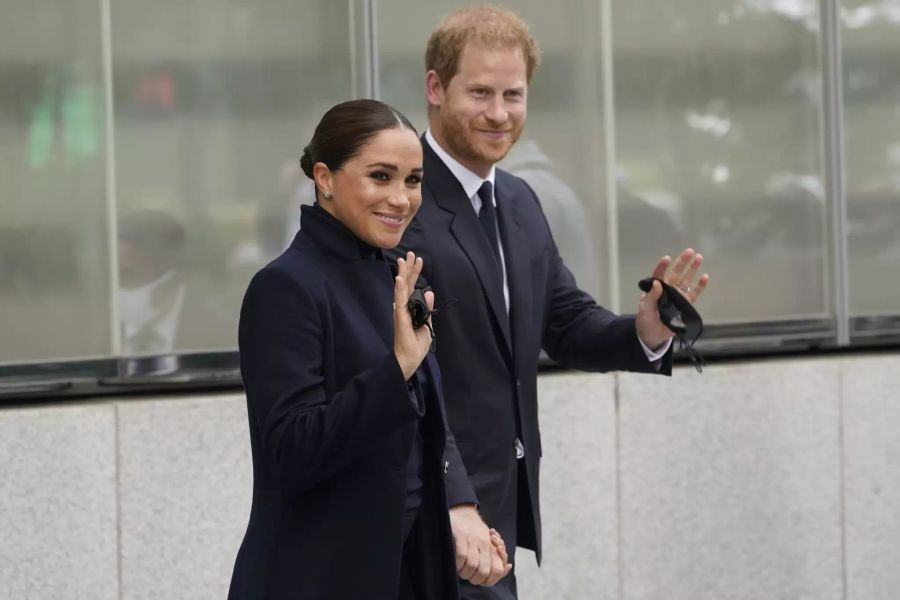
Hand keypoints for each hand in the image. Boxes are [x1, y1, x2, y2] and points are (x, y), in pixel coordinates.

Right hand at [393, 252, 433, 379]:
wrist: (409, 360)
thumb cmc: (416, 345)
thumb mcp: (427, 325)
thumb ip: (427, 309)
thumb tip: (430, 292)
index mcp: (410, 309)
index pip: (412, 288)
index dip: (415, 274)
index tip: (419, 261)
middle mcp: (403, 307)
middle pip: (406, 284)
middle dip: (409, 269)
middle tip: (411, 254)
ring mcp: (400, 311)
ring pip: (402, 289)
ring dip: (403, 274)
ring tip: (404, 260)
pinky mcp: (400, 318)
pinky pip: (399, 301)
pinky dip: (399, 290)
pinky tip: (399, 279)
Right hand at [449, 505, 511, 585]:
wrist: (464, 513)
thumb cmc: (477, 532)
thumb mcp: (491, 543)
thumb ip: (498, 558)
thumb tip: (507, 567)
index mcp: (493, 547)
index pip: (498, 571)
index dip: (490, 580)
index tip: (482, 579)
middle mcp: (485, 544)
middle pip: (484, 571)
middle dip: (475, 579)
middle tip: (470, 576)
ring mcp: (473, 540)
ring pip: (472, 565)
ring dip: (465, 573)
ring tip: (462, 571)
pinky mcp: (461, 537)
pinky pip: (461, 556)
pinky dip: (458, 564)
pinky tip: (457, 563)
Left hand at [636, 247, 709, 348]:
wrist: (653, 335)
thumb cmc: (646, 321)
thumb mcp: (644, 310)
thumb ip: (651, 297)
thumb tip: (657, 283)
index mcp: (655, 289)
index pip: (659, 275)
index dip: (662, 266)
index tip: (666, 258)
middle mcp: (667, 289)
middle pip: (675, 273)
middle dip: (682, 262)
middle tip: (690, 251)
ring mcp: (677, 296)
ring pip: (686, 280)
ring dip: (692, 269)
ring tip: (699, 257)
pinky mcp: (685, 304)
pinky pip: (694, 293)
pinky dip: (700, 286)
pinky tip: (705, 277)